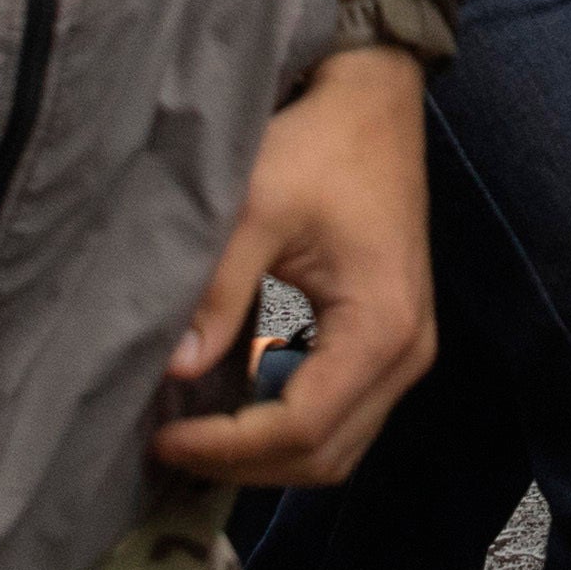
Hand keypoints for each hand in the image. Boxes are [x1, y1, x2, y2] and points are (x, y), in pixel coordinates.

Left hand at [150, 47, 438, 486]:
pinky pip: (342, 416)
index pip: (301, 427)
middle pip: (323, 456)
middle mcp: (407, 354)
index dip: (228, 447)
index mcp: (381, 327)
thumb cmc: (319, 147)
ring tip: (196, 435)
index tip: (163, 437)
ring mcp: (406, 353)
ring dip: (266, 455)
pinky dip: (287, 427)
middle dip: (243, 463)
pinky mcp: (391, 343)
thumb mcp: (257, 208)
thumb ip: (217, 290)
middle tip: (170, 446)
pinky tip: (233, 406)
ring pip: (336, 448)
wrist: (374, 106)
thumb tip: (174, 369)